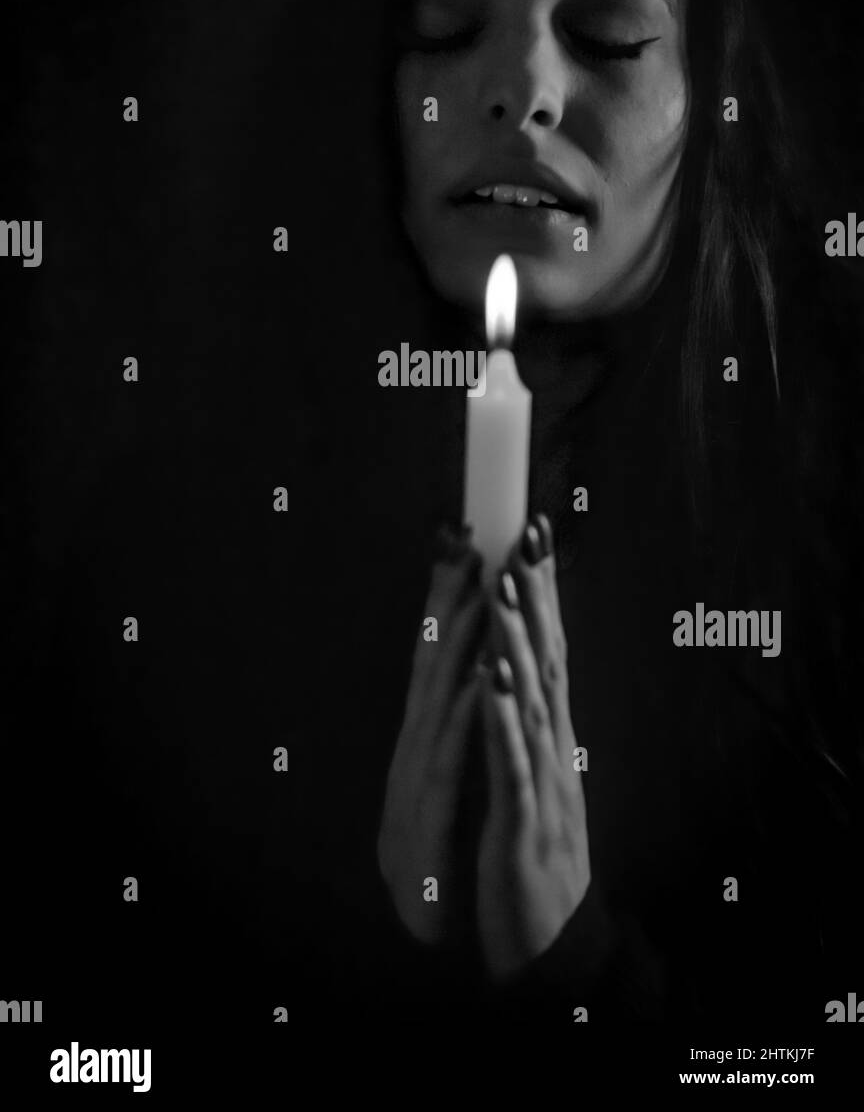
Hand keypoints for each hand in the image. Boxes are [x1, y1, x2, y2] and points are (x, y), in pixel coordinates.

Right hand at [377, 523, 486, 944]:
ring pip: (438, 695)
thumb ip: (457, 719)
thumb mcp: (450, 772)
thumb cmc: (443, 843)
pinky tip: (482, 679)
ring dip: (458, 639)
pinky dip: (466, 715)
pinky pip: (450, 758)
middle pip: (433, 657)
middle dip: (450, 595)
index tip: (470, 537)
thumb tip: (473, 666)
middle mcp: (419, 742)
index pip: (442, 651)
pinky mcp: (431, 816)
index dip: (452, 594)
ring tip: (480, 585)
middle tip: (469, 534)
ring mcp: (420, 775)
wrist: (426, 920)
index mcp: (431, 731)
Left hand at [476, 514, 590, 979]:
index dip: (542, 592)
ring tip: (504, 590)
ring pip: (530, 703)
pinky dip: (502, 722)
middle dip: (536, 597)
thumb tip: (517, 663)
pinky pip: (510, 767)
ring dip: (517, 644)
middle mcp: (553, 750)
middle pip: (547, 661)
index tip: (532, 532)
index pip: (548, 650)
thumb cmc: (538, 856)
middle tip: (524, 535)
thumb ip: (529, 722)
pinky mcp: (522, 826)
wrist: (557, 946)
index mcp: (549, 737)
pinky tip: (492, 683)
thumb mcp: (533, 777)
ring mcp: (542, 785)